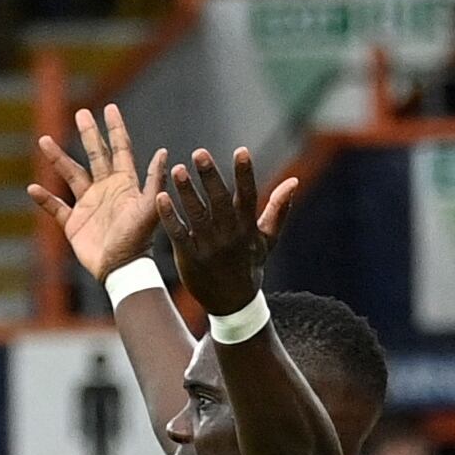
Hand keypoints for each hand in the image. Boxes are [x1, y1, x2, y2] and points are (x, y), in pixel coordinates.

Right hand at [27, 103, 169, 282]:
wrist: (122, 270)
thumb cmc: (138, 241)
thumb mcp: (149, 209)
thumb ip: (155, 181)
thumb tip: (166, 152)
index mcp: (125, 184)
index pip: (120, 149)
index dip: (115, 129)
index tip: (110, 108)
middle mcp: (106, 190)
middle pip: (96, 155)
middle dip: (89, 134)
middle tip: (81, 113)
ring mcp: (89, 206)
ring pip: (71, 175)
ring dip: (58, 158)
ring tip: (44, 139)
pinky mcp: (75, 224)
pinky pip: (56, 207)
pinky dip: (44, 199)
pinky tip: (32, 189)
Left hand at [160, 145, 299, 318]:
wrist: (232, 303)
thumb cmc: (249, 265)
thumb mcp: (267, 239)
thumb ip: (279, 208)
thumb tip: (293, 181)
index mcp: (248, 228)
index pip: (249, 197)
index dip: (245, 174)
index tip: (242, 150)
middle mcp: (229, 236)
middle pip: (220, 202)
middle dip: (210, 177)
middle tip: (199, 153)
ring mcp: (209, 247)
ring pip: (197, 215)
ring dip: (187, 192)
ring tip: (178, 169)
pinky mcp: (189, 257)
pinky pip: (178, 234)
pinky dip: (170, 216)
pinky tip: (161, 197)